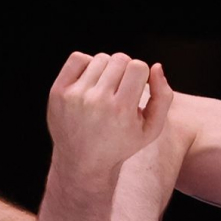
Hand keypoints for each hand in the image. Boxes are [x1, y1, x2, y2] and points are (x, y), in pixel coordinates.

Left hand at [46, 52, 174, 175]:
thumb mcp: (151, 129)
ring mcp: (74, 96)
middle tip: (120, 90)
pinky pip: (77, 59)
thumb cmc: (120, 143)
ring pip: (100, 58)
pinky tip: (90, 82)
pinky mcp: (58, 92)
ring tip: (105, 89)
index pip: (138, 66)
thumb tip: (156, 66)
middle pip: (120, 59)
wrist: (82, 162)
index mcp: (121, 110)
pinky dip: (86, 65)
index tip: (135, 89)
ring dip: (106, 70)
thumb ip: (163, 97)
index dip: (140, 76)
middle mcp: (96, 101)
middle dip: (124, 71)